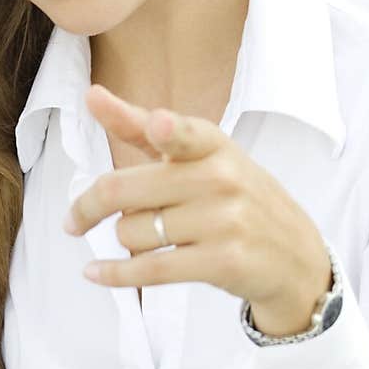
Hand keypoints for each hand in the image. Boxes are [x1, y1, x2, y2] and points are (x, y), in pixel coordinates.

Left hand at [64, 84, 331, 319]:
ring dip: (124, 241)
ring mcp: (224, 222)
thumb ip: (140, 128)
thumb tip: (91, 94)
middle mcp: (221, 179)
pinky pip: (150, 269)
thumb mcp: (200, 156)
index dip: (170, 129)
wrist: (295, 257)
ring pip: (132, 233)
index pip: (186, 133)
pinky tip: (95, 272)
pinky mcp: (222, 262)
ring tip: (146, 239)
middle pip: (123, 191)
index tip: (158, 125)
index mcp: (213, 146)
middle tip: (73, 220)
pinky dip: (115, 274)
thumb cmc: (235, 198)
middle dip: (88, 208)